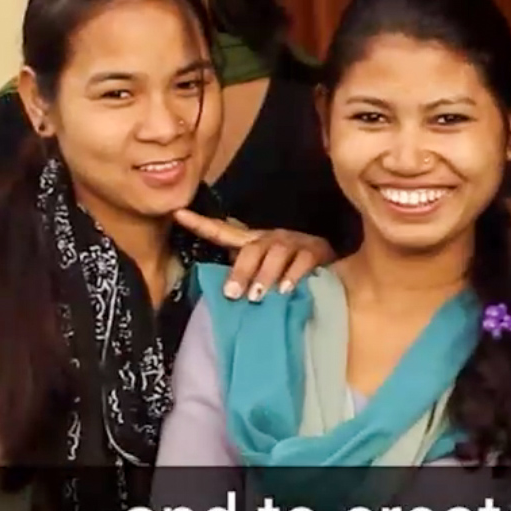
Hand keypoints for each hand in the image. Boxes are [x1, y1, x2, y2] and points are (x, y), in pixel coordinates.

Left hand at [174, 210, 334, 301]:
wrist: (333, 264)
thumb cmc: (289, 270)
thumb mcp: (263, 270)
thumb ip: (244, 275)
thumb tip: (219, 293)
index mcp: (254, 241)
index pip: (223, 231)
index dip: (201, 223)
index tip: (177, 214)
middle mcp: (272, 238)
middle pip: (252, 249)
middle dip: (241, 270)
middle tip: (232, 294)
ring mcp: (294, 243)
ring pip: (275, 255)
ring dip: (264, 276)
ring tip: (257, 296)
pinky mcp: (316, 251)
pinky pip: (302, 262)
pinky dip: (292, 276)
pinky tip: (285, 291)